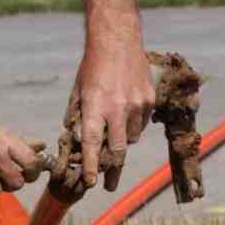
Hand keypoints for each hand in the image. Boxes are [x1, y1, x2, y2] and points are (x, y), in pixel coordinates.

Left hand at [68, 20, 155, 190]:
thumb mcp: (77, 91)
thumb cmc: (92, 66)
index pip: (91, 144)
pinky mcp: (150, 99)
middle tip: (108, 186)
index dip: (90, 166)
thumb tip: (75, 138)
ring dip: (121, 142)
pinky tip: (126, 113)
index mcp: (95, 107)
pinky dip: (133, 126)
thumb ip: (75, 116)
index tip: (90, 183)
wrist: (118, 39)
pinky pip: (141, 124)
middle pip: (117, 150)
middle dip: (112, 171)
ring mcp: (137, 104)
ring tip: (114, 130)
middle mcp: (117, 109)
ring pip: (131, 138)